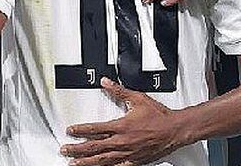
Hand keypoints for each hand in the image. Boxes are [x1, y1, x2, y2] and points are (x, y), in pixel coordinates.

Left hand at [60, 78, 190, 165]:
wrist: (174, 130)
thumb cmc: (158, 116)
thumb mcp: (137, 99)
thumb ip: (119, 90)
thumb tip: (105, 82)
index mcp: (121, 126)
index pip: (95, 129)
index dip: (80, 130)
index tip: (70, 130)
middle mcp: (122, 142)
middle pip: (94, 147)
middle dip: (77, 149)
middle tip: (65, 150)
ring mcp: (127, 154)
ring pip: (102, 160)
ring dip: (86, 162)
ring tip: (74, 164)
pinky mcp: (134, 161)